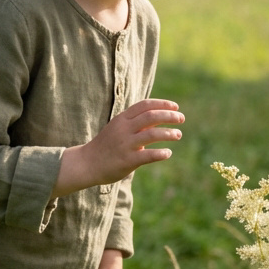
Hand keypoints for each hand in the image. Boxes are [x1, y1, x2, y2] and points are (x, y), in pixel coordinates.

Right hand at [55, 98, 183, 196]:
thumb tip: (161, 115)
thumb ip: (137, 122)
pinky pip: (148, 155)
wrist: (87, 163)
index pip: (145, 105)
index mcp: (122, 119)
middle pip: (151, 116)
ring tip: (178, 135)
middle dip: (169, 116)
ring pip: (152, 134)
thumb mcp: (119, 128)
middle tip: (181, 119)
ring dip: (168, 133)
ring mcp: (125, 145)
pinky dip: (160, 153)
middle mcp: (124, 129)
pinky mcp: (127, 160)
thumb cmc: (108, 145)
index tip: (176, 106)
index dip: (162, 104)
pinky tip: (168, 153)